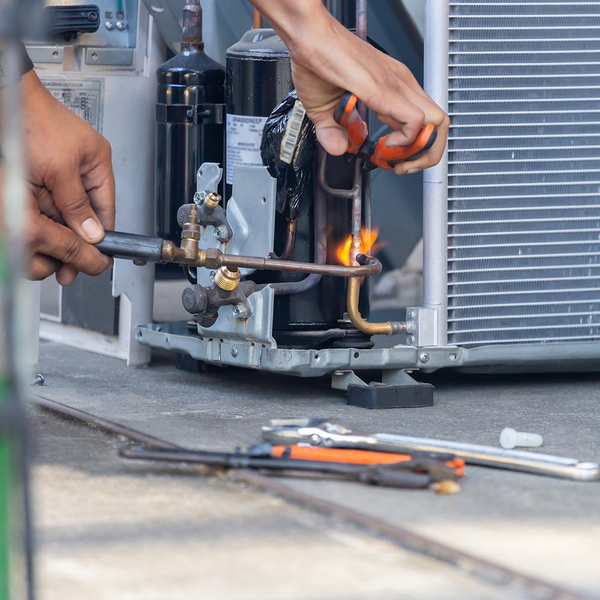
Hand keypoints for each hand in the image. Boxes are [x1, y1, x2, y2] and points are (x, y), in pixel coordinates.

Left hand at [19, 70, 115, 283]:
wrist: (3, 98)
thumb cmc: (33, 119)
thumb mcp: (59, 169)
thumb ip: (76, 204)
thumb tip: (92, 233)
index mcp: (97, 164)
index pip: (106, 209)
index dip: (101, 235)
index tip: (97, 256)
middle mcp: (80, 169)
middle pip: (82, 214)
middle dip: (73, 236)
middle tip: (69, 262)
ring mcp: (58, 172)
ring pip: (60, 211)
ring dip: (54, 225)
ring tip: (51, 243)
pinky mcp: (37, 173)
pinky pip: (43, 203)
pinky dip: (40, 213)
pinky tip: (36, 222)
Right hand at [281, 6, 448, 173]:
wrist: (308, 38)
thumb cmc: (318, 62)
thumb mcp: (322, 111)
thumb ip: (332, 133)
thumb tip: (340, 149)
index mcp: (392, 88)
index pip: (425, 121)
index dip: (413, 148)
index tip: (390, 158)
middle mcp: (400, 84)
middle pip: (440, 123)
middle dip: (425, 153)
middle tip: (401, 164)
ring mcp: (396, 85)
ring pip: (436, 123)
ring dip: (419, 151)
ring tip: (394, 158)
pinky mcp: (385, 90)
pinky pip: (414, 121)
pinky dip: (404, 142)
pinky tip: (384, 144)